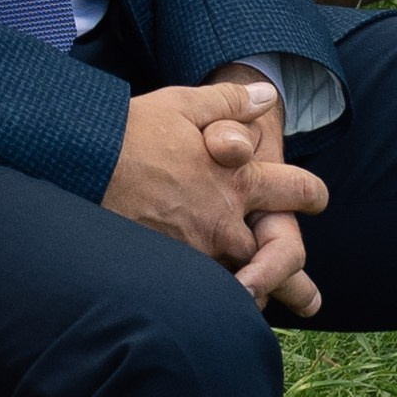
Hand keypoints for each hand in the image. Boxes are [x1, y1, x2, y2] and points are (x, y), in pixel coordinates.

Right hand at [102, 76, 326, 317]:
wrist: (82, 163)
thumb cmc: (132, 132)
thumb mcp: (183, 105)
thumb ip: (229, 102)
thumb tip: (266, 96)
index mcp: (238, 181)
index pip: (298, 191)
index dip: (312, 195)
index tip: (314, 199)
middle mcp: (225, 222)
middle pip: (275, 252)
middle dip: (287, 267)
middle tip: (304, 292)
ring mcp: (197, 251)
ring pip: (239, 280)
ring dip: (249, 287)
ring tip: (254, 299)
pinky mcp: (167, 269)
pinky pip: (201, 292)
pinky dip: (209, 297)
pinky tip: (204, 300)